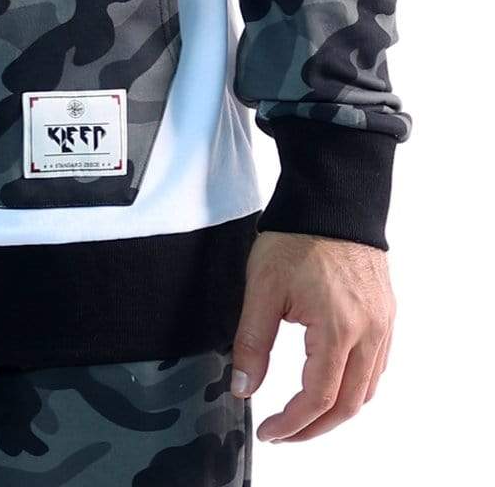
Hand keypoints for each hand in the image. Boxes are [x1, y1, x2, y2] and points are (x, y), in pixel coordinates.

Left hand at [230, 230, 395, 442]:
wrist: (332, 197)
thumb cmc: (297, 235)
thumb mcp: (262, 287)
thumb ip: (252, 342)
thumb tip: (244, 387)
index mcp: (338, 329)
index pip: (318, 398)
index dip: (292, 423)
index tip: (269, 431)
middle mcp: (369, 332)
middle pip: (349, 404)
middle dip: (315, 427)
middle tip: (285, 433)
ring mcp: (382, 323)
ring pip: (367, 388)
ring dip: (337, 409)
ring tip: (305, 414)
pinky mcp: (386, 312)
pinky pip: (378, 365)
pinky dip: (356, 384)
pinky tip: (332, 381)